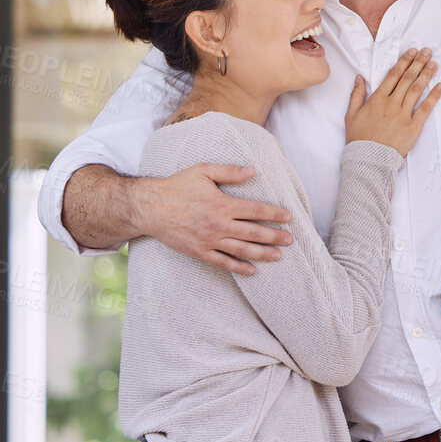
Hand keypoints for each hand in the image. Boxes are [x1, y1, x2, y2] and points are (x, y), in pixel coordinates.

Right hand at [140, 163, 294, 274]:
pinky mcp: (199, 252)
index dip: (274, 214)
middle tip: (290, 239)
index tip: (288, 217)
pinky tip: (252, 271)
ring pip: (242, 250)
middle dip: (275, 236)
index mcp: (222, 204)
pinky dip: (238, 268)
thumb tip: (252, 170)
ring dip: (262, 253)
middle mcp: (218, 225)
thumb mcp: (202, 171)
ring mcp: (209, 240)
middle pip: (253, 233)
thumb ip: (229, 171)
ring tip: (278, 255)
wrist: (150, 208)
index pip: (255, 210)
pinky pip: (223, 262)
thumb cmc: (177, 187)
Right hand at [344, 47, 440, 155]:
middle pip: (407, 79)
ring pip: (416, 90)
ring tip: (433, 64)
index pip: (393, 75)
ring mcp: (403, 115)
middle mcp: (391, 104)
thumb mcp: (351, 115)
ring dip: (426, 75)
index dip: (404, 62)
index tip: (412, 52)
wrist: (369, 160)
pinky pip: (425, 108)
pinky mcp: (413, 127)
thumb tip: (360, 78)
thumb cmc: (359, 139)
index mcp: (377, 99)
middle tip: (426, 51)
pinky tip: (440, 86)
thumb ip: (356, 95)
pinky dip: (433, 96)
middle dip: (418, 63)